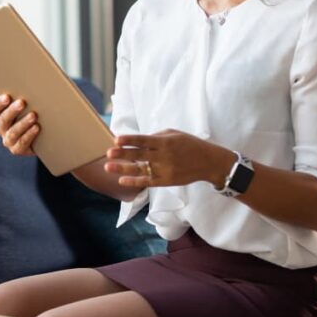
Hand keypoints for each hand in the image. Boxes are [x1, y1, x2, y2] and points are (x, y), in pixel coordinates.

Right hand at [0, 94, 39, 155]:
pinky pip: (22, 143)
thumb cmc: (36, 116)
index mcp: (0, 116)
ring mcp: (9, 140)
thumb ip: (26, 98)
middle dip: (12, 111)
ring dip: (23, 123)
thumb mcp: (29, 106)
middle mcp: (2, 129)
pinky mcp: (17, 149)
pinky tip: (37, 127)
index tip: (7, 96)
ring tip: (33, 115)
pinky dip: (29, 135)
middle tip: (22, 102)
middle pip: (3, 120)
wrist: (44, 138)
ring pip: (13, 132)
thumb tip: (34, 84)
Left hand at [103, 129, 231, 188]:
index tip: (116, 140)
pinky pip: (148, 181)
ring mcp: (165, 170)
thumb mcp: (174, 134)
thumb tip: (136, 140)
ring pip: (140, 170)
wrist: (208, 162)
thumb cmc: (189, 144)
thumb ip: (155, 136)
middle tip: (108, 153)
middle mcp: (164, 156)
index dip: (130, 140)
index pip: (144, 140)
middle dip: (123, 154)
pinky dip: (134, 182)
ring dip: (123, 169)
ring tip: (108, 167)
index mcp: (165, 142)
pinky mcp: (166, 181)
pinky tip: (122, 180)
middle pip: (139, 155)